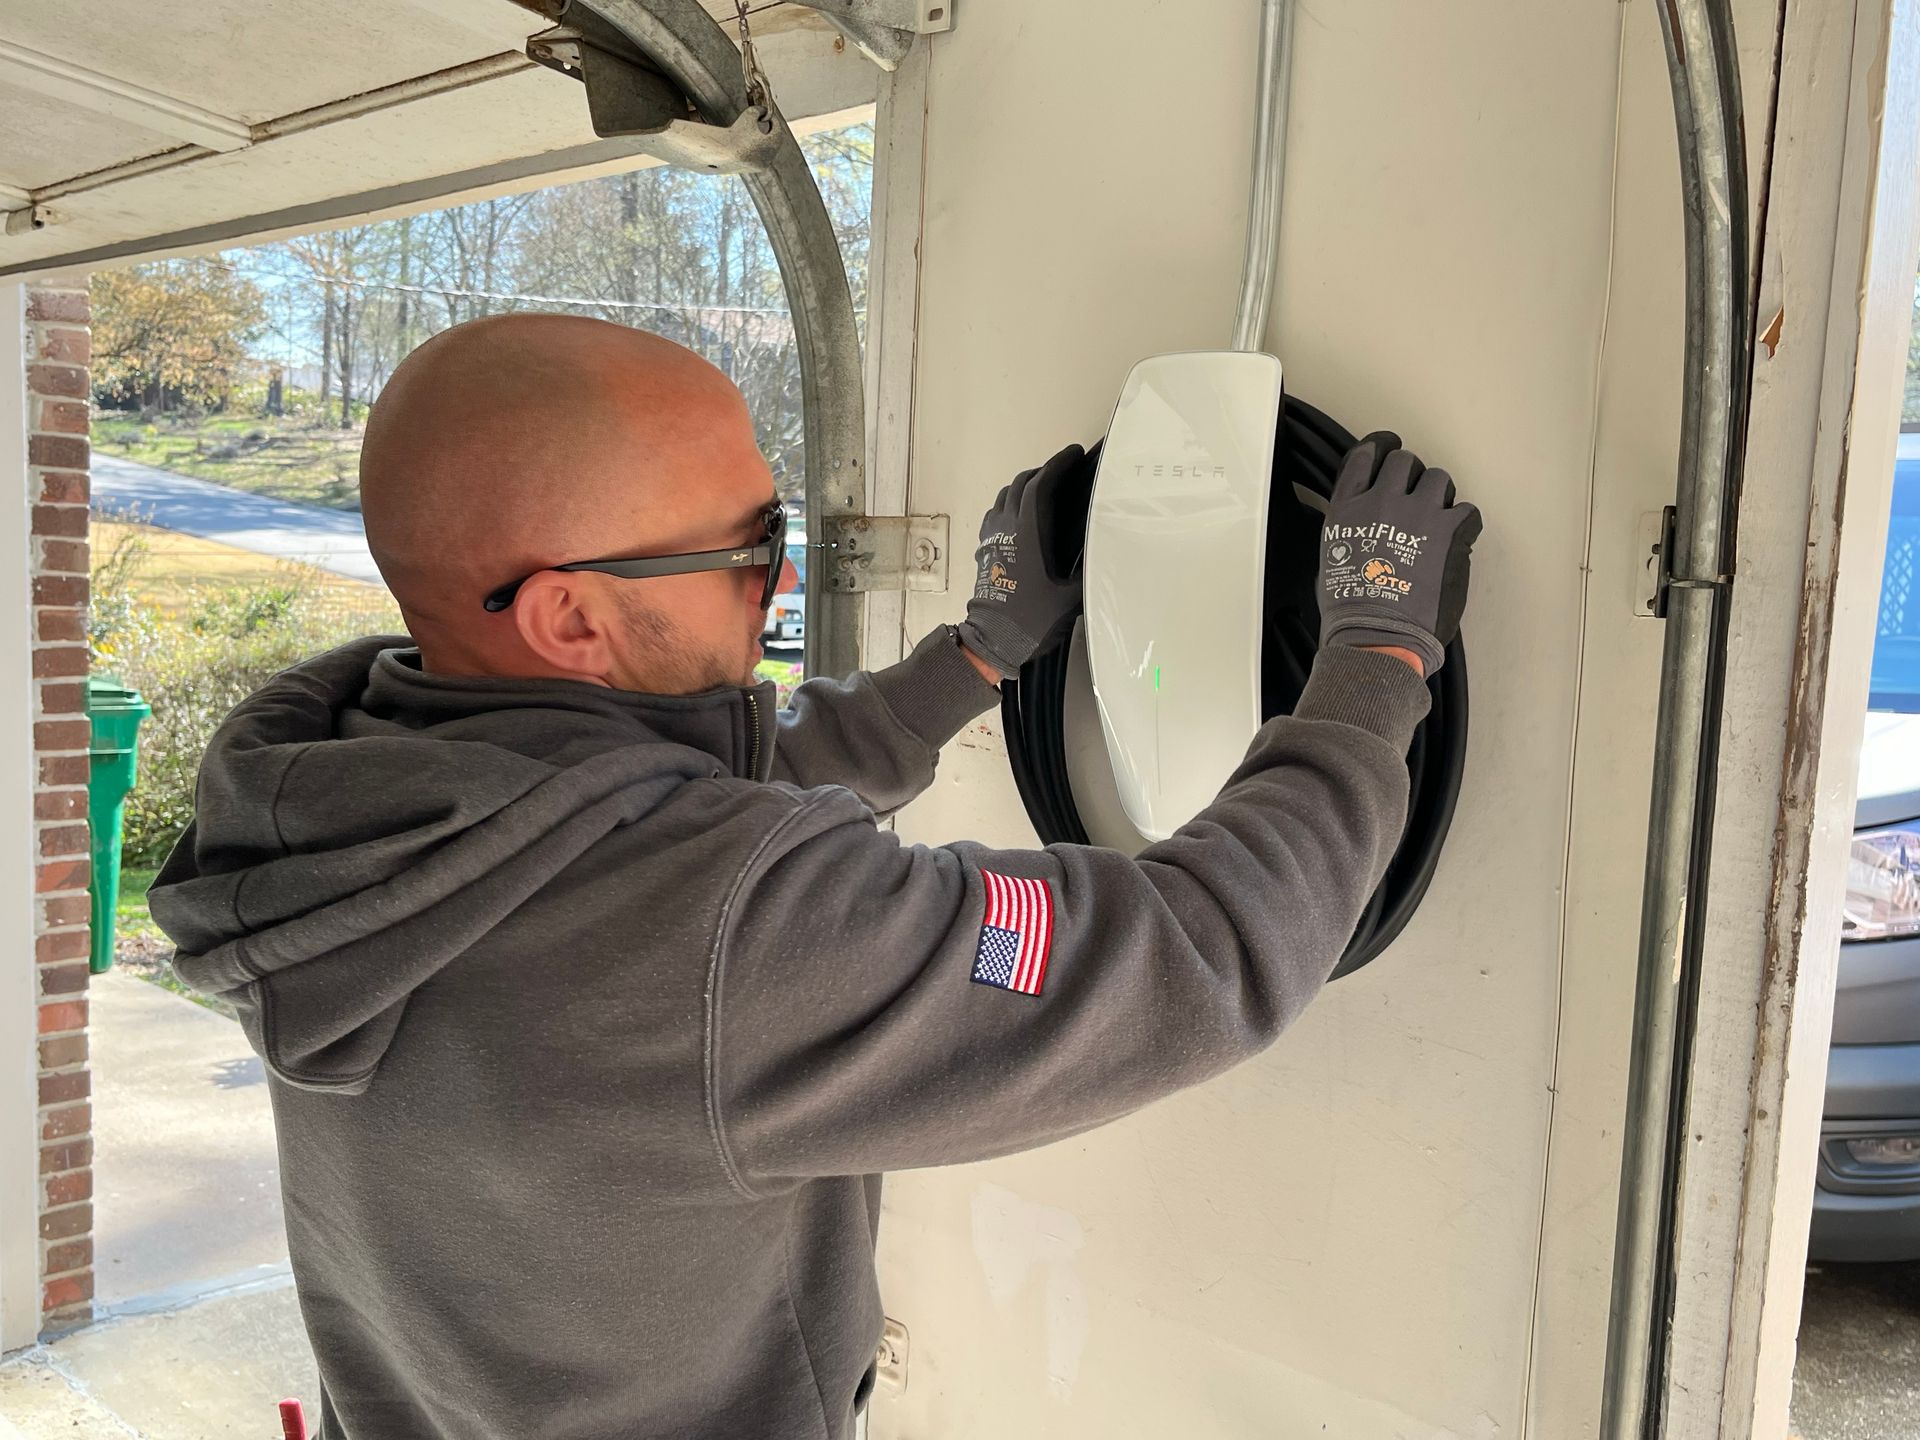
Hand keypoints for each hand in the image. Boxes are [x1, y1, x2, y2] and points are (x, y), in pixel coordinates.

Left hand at [956, 444, 1095, 677]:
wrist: (991, 640)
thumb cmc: (1030, 619)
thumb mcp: (1070, 597)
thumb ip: (1089, 570)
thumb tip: (1106, 550)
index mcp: (1028, 533)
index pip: (1041, 484)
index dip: (1058, 464)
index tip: (1073, 454)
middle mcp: (1006, 528)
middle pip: (1021, 483)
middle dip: (1044, 470)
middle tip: (1065, 470)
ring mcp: (991, 536)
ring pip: (1005, 495)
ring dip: (1025, 485)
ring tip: (1046, 487)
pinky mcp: (983, 547)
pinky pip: (996, 512)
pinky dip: (1010, 503)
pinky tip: (1022, 514)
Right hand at [1318, 433, 1480, 677]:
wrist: (1378, 634)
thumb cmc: (1350, 609)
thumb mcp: (1331, 558)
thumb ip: (1350, 529)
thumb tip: (1364, 528)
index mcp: (1348, 508)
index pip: (1366, 454)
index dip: (1381, 447)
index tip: (1388, 449)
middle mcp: (1383, 501)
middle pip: (1406, 462)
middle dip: (1412, 476)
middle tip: (1416, 497)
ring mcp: (1420, 514)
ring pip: (1440, 478)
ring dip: (1439, 496)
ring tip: (1437, 519)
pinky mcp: (1451, 532)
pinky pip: (1468, 511)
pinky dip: (1464, 524)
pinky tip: (1457, 540)